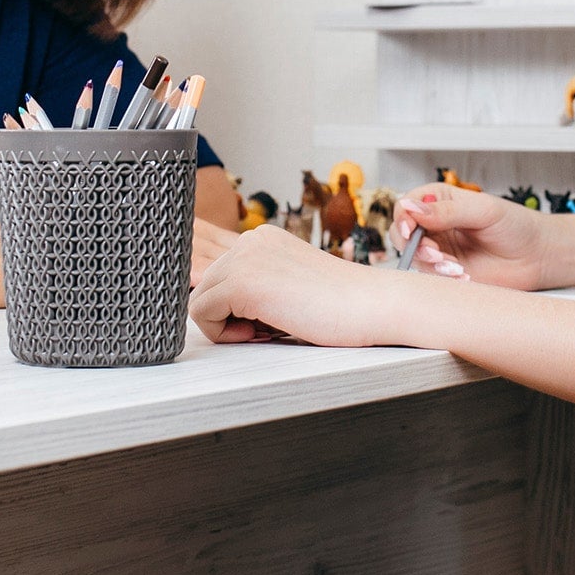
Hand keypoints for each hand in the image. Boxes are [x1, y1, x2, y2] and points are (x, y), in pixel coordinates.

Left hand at [189, 225, 423, 346]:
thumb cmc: (343, 307)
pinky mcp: (241, 281)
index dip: (238, 309)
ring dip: (229, 326)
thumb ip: (256, 290)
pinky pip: (201, 314)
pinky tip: (264, 332)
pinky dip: (225, 334)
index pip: (219, 278)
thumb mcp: (289, 286)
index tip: (271, 319)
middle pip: (206, 288)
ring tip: (271, 330)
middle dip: (231, 317)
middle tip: (272, 329)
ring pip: (199, 301)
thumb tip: (216, 311)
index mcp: (262, 240)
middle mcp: (249, 240)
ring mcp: (244, 257)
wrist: (375, 304)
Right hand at [392, 185, 562, 288]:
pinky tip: (463, 277)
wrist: (537, 256)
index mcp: (440, 201)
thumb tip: (412, 209)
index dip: (404, 218)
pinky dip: (443, 279)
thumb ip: (447, 211)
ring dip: (431, 265)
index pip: (407, 206)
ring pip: (415, 258)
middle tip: (436, 254)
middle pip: (403, 234)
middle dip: (416, 246)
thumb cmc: (516, 226)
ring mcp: (439, 250)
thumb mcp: (483, 211)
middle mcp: (435, 225)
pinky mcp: (446, 273)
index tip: (412, 230)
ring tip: (455, 267)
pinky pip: (431, 278)